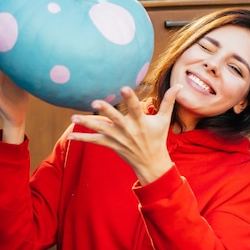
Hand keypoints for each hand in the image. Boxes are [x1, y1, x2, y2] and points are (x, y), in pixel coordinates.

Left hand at [67, 84, 181, 184]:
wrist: (151, 163)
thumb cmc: (158, 138)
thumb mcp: (164, 120)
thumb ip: (168, 102)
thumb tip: (179, 86)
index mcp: (141, 121)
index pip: (136, 107)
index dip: (130, 98)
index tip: (124, 87)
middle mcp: (128, 129)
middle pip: (115, 118)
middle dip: (105, 111)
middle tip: (94, 102)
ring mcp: (119, 138)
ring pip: (101, 129)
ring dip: (87, 123)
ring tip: (73, 117)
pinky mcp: (112, 145)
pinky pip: (95, 142)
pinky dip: (83, 139)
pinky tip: (70, 136)